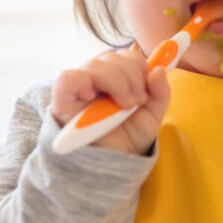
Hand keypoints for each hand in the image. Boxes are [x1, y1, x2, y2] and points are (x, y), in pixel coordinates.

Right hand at [49, 43, 170, 154]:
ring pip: (95, 64)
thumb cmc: (127, 139)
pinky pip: (69, 77)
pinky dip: (84, 82)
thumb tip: (158, 68)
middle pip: (112, 56)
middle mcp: (96, 79)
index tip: (146, 90)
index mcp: (117, 78)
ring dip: (116, 81)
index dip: (139, 66)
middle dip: (132, 75)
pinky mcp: (63, 99)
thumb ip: (160, 92)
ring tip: (123, 105)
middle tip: (137, 101)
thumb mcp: (151, 116)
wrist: (113, 167)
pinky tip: (93, 97)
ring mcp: (79, 87)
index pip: (126, 55)